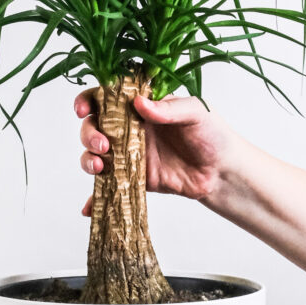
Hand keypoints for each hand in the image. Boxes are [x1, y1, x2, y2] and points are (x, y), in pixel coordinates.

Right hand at [75, 90, 237, 215]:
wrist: (222, 172)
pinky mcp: (133, 179)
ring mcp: (128, 155)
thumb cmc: (212, 135)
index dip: (88, 100)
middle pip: (93, 126)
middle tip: (102, 144)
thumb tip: (140, 103)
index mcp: (140, 106)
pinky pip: (108, 187)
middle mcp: (129, 128)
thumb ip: (168, 108)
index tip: (83, 109)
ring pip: (95, 154)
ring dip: (88, 159)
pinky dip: (95, 198)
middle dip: (88, 134)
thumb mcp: (196, 112)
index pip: (106, 97)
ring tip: (99, 167)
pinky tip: (88, 207)